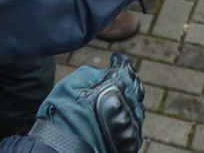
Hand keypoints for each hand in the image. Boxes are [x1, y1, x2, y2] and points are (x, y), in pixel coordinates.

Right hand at [26, 53, 143, 152]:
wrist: (67, 144)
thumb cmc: (66, 112)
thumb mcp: (75, 81)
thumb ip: (95, 74)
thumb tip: (104, 73)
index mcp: (117, 82)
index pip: (124, 66)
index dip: (119, 61)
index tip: (116, 59)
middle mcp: (130, 101)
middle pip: (135, 87)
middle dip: (129, 82)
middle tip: (120, 81)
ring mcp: (133, 123)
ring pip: (137, 109)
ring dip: (128, 104)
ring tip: (115, 105)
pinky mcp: (132, 141)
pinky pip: (135, 128)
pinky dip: (127, 122)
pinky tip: (116, 122)